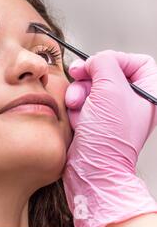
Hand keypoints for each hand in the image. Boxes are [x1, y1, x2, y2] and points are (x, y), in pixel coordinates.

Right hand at [63, 50, 156, 226]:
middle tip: (80, 79)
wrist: (92, 167)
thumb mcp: (110, 89)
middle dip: (89, 78)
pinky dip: (76, 107)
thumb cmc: (109, 137)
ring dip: (79, 94)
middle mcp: (132, 101)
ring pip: (90, 86)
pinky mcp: (96, 119)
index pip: (137, 60)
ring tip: (79, 108)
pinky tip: (78, 118)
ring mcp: (113, 111)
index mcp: (149, 93)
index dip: (115, 59)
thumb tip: (93, 60)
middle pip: (107, 72)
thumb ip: (104, 63)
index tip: (100, 65)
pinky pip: (81, 101)